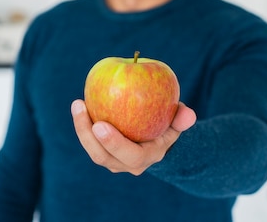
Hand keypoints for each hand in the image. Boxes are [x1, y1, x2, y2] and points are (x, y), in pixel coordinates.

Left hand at [71, 99, 195, 175]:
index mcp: (145, 158)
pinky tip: (80, 103)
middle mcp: (125, 164)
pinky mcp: (101, 150)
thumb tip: (188, 113)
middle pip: (102, 156)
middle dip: (88, 135)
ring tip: (78, 103)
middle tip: (82, 108)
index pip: (129, 156)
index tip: (100, 124)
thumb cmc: (166, 127)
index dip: (114, 143)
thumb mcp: (177, 123)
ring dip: (82, 127)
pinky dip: (83, 124)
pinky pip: (89, 139)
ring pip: (92, 149)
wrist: (155, 143)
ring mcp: (112, 160)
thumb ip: (182, 119)